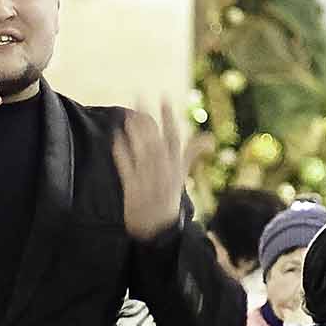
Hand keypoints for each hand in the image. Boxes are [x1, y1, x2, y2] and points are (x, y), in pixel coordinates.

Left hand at [111, 105, 183, 241]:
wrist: (158, 229)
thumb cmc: (169, 198)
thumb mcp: (182, 176)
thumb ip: (192, 154)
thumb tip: (209, 138)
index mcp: (176, 166)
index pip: (174, 136)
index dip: (169, 116)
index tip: (165, 96)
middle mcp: (163, 171)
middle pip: (155, 139)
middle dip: (148, 117)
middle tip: (140, 95)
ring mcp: (148, 180)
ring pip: (142, 152)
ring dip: (135, 133)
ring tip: (128, 114)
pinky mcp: (132, 189)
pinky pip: (126, 168)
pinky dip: (122, 154)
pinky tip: (116, 138)